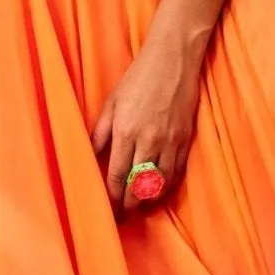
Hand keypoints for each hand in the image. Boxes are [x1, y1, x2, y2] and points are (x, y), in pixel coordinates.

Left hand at [91, 33, 201, 216]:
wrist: (173, 59)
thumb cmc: (138, 77)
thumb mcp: (111, 102)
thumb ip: (100, 132)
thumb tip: (89, 155)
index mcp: (125, 132)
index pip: (116, 175)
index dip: (112, 197)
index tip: (109, 209)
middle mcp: (148, 140)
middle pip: (138, 185)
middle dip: (130, 204)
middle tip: (124, 214)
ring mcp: (170, 141)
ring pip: (159, 183)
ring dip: (149, 198)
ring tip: (142, 205)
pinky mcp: (185, 138)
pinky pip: (177, 171)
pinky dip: (168, 184)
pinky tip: (161, 189)